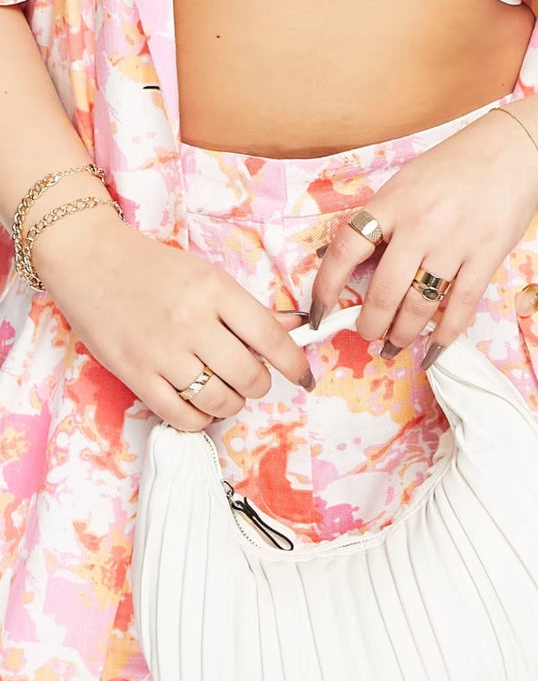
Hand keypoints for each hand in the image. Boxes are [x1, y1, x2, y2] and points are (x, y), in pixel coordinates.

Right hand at [31, 208, 314, 430]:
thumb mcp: (207, 276)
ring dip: (231, 403)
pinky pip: (180, 416)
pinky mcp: (134, 375)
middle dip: (260, 384)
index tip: (305, 376)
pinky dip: (199, 419)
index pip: (270, 337)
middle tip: (254, 379)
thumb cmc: (153, 267)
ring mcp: (161, 352)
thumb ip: (247, 307)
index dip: (295, 363)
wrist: (90, 262)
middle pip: (248, 375)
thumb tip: (293, 329)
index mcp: (215, 291)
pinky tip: (200, 407)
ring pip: (218, 400)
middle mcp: (191, 323)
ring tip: (226, 391)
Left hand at [308, 107, 537, 363]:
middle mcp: (419, 224)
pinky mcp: (486, 256)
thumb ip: (384, 218)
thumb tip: (356, 262)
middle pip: (384, 291)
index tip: (318, 313)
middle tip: (368, 334)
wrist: (512, 149)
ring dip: (403, 334)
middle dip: (370, 324)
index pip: (346, 250)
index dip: (325, 288)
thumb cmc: (455, 164)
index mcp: (392, 201)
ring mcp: (454, 243)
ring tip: (396, 344)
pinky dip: (445, 334)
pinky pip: (461, 307)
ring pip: (419, 305)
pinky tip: (434, 347)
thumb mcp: (407, 181)